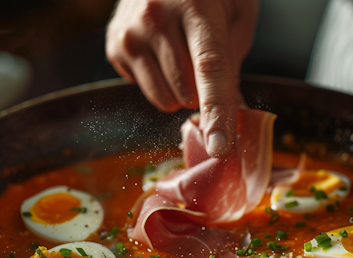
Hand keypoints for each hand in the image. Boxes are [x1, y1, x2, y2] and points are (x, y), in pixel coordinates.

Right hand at [106, 0, 257, 156]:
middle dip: (203, 92)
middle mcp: (156, 16)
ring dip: (181, 91)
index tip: (221, 147)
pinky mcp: (115, 45)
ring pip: (165, 98)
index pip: (211, 67)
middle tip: (204, 61)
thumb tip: (238, 116)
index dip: (218, 111)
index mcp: (197, 5)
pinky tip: (160, 50)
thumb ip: (234, 64)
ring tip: (181, 54)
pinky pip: (145, 91)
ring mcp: (131, 32)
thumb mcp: (235, 14)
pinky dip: (159, 81)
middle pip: (188, 90)